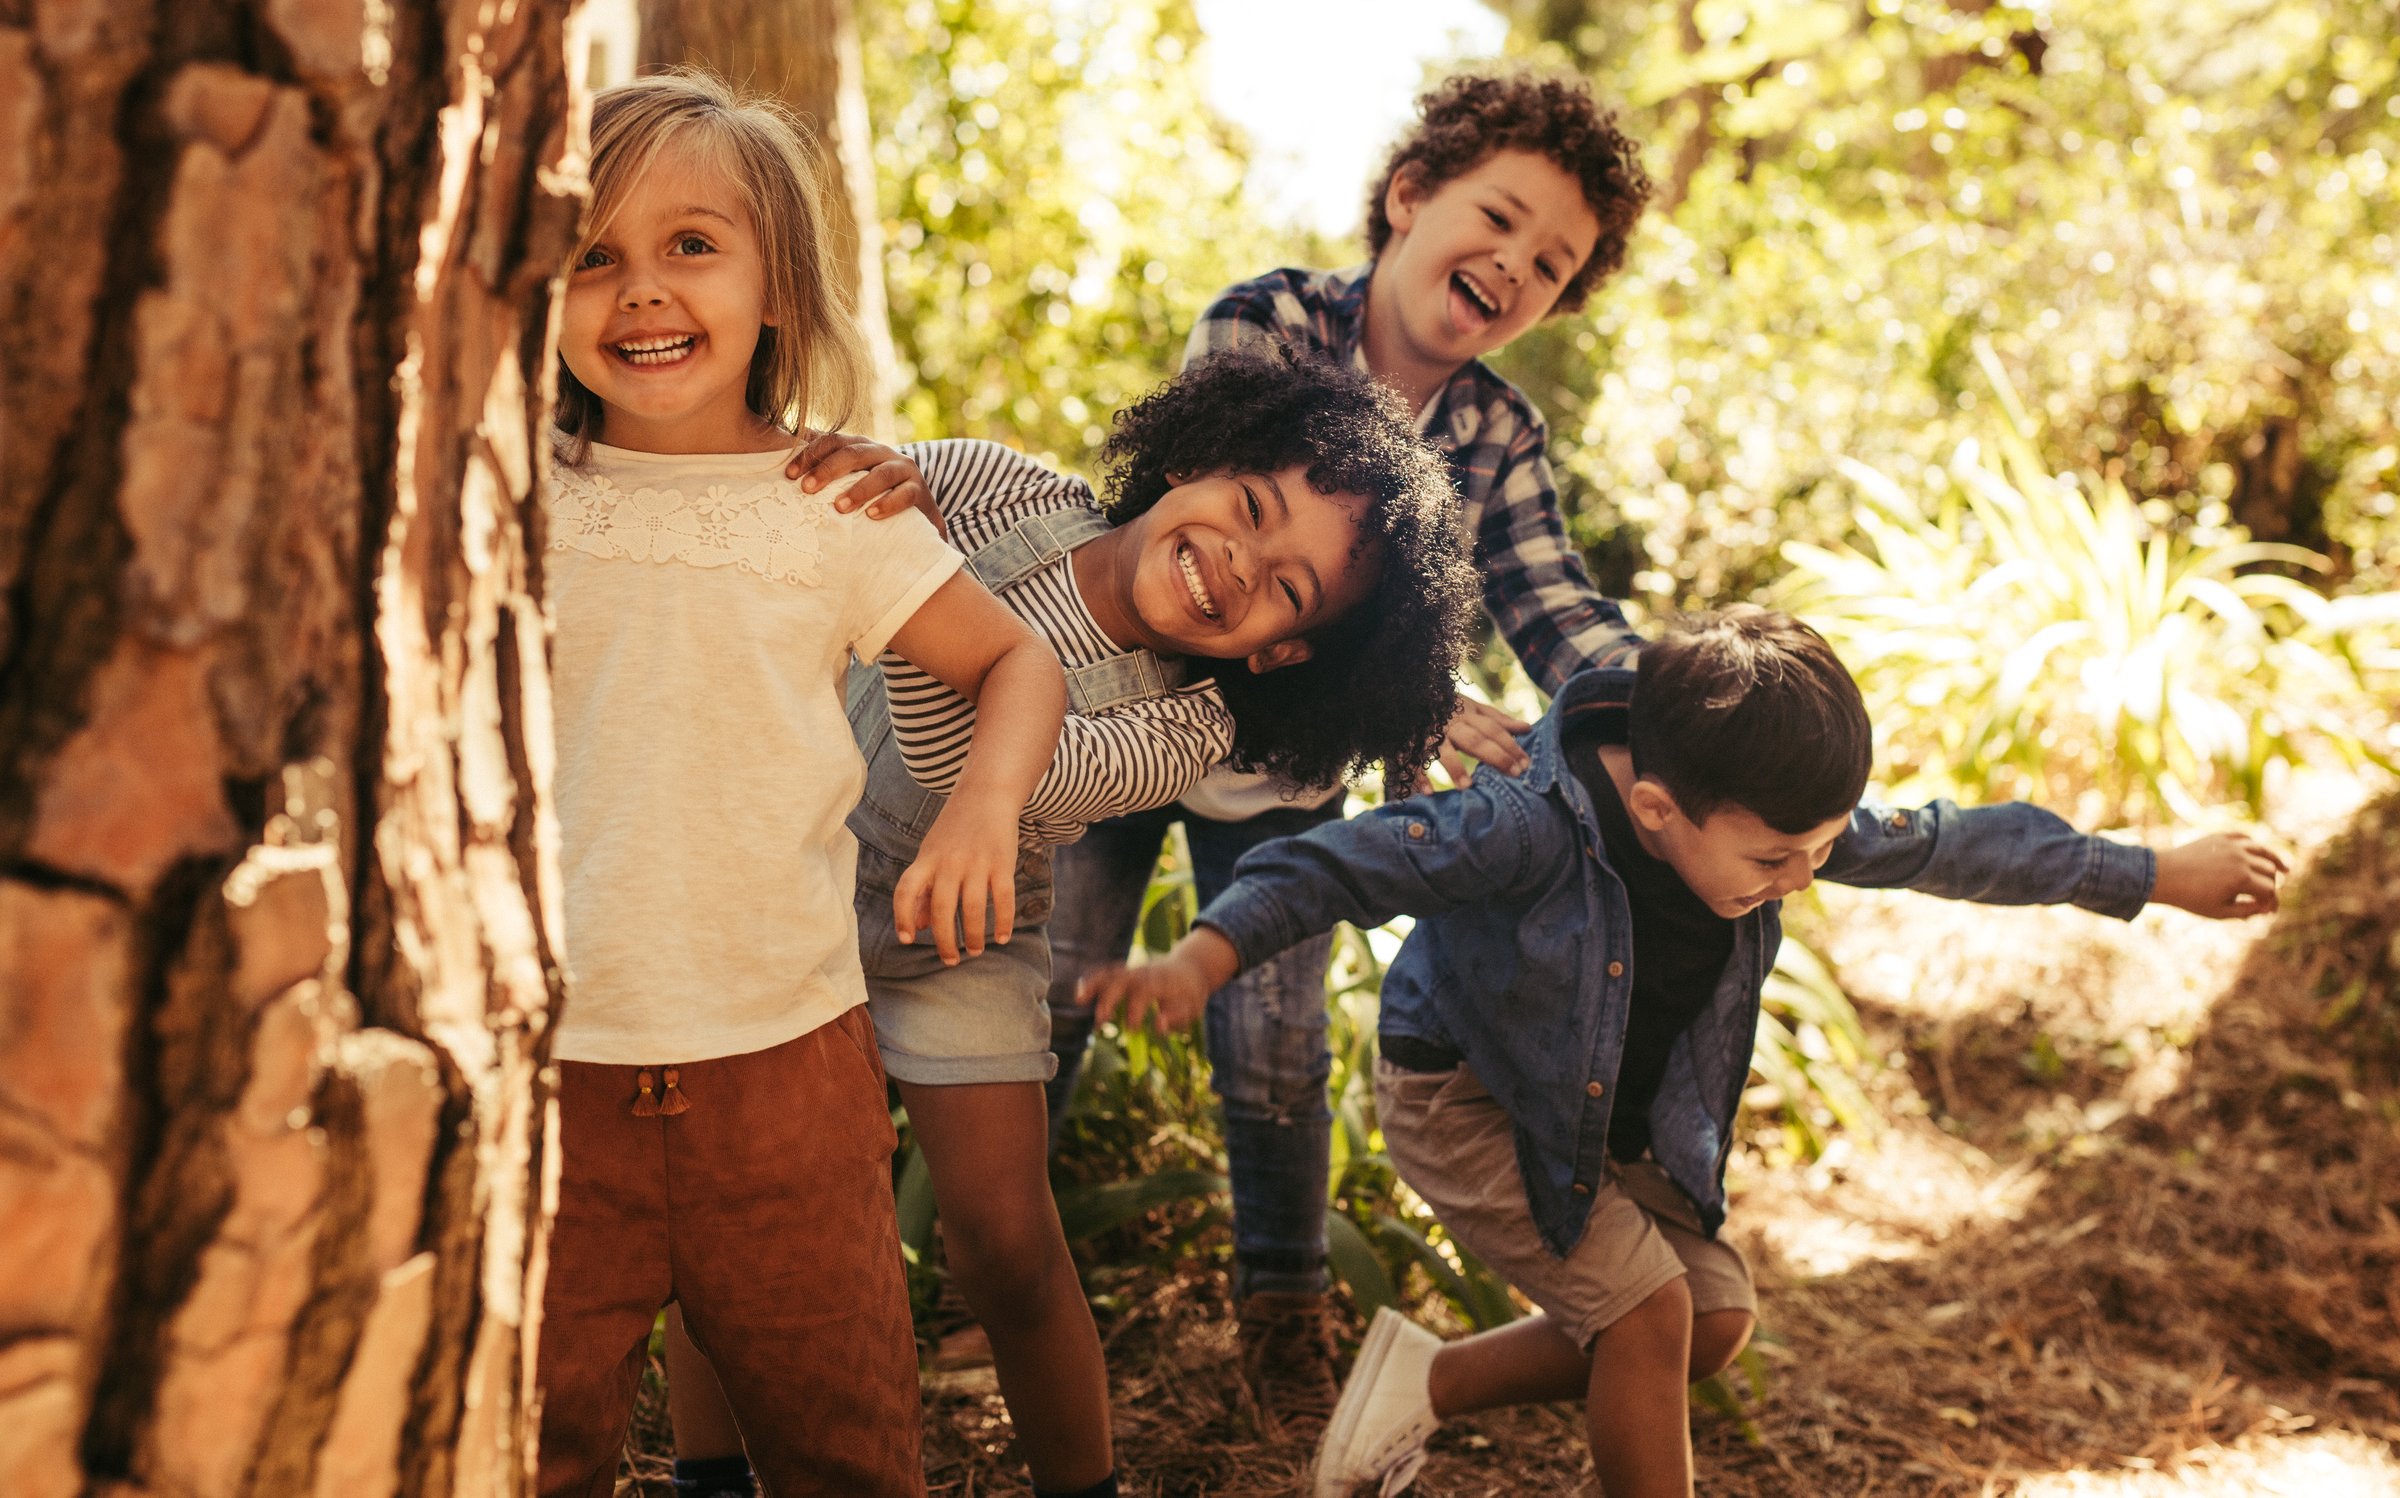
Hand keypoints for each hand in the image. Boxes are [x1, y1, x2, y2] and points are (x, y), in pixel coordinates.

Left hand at [788, 430, 941, 531]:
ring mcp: (903, 470)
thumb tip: (783, 448)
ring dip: (858, 490)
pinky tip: (872, 515)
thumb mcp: (849, 480)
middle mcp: (883, 452)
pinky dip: (888, 503)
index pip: (833, 441)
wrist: (918, 519)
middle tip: (806, 490)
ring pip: (881, 474)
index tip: (789, 476)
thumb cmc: (873, 497)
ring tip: (839, 508)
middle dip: (828, 470)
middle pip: (854, 453)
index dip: (810, 455)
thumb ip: (825, 466)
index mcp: (862, 446)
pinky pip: (905, 494)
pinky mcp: (919, 491)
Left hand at [892, 795, 1018, 963]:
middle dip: (945, 941)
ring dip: (974, 936)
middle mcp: (949, 862)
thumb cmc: (955, 829)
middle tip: (950, 960)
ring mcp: (977, 862)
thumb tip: (920, 927)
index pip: (906, 890)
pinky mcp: (1002, 862)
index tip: (908, 939)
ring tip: (974, 951)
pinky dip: (1002, 922)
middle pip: (943, 909)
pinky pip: (1003, 898)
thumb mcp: (933, 853)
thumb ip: (925, 889)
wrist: (986, 793)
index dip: (903, 917)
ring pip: (973, 908)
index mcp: (927, 859)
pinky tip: (1001, 938)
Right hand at [1077, 928, 1239, 1031]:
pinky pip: (1106, 973)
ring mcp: (1134, 971)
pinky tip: (1080, 995)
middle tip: (1101, 1022)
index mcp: (1162, 981)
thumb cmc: (1190, 993)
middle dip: (1109, 999)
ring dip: (1094, 984)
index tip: (1131, 1029)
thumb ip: (1176, 1017)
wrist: (1191, 968)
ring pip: (1110, 972)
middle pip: (1122, 979)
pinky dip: (1092, 981)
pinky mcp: (1126, 973)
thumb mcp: (1192, 1008)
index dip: (1135, 1010)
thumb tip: (1158, 1025)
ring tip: (1079, 999)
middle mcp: (1145, 973)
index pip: (1144, 992)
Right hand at [1418, 695, 1532, 792]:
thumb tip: (1527, 728)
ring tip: (1468, 787)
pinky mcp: (1409, 744)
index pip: (1492, 729)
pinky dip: (1418, 776)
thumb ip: (1498, 720)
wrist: (1407, 697)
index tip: (1526, 764)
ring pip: (1443, 751)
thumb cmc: (1446, 706)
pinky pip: (1412, 761)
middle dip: (1495, 756)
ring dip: (1454, 768)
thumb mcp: (1472, 708)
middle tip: (1514, 774)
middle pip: (1474, 740)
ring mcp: (1428, 734)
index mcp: (1466, 715)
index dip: (1510, 745)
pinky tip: (1428, 792)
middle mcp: (1449, 724)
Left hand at [2150, 831, 2287, 918]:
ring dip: (2274, 860)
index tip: (2270, 912)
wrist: (2162, 875)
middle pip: (2269, 871)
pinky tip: (2260, 852)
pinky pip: (2244, 837)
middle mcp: (2241, 858)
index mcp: (2242, 879)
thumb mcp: (2220, 911)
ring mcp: (2231, 845)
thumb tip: (2267, 907)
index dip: (2272, 903)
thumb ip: (2247, 910)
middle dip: (2272, 885)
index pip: (2270, 890)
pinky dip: (2255, 845)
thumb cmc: (2190, 898)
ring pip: (2262, 850)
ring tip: (2284, 869)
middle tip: (2268, 896)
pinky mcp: (2220, 836)